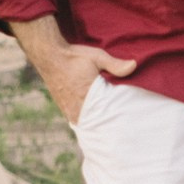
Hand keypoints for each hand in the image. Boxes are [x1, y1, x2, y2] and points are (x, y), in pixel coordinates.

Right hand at [22, 28, 137, 125]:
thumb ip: (115, 64)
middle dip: (107, 126)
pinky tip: (94, 119)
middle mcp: (77, 108)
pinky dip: (86, 120)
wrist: (48, 54)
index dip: (116, 120)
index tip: (126, 122)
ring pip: (86, 124)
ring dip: (95, 123)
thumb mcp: (97, 57)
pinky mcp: (63, 108)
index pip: (106, 117)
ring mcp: (68, 110)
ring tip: (108, 126)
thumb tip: (134, 65)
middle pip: (96, 125)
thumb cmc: (74, 56)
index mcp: (87, 98)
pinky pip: (77, 120)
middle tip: (120, 129)